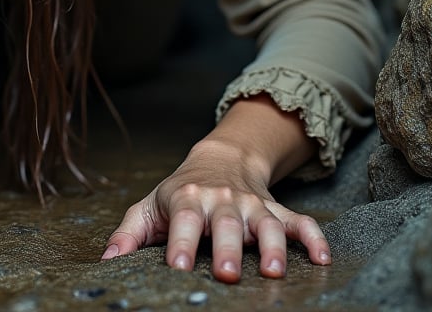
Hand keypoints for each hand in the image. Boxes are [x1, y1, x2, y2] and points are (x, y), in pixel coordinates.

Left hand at [101, 95, 330, 281]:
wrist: (221, 159)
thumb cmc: (180, 192)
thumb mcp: (150, 206)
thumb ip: (129, 233)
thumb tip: (107, 261)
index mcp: (188, 200)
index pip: (184, 220)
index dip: (181, 244)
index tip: (179, 268)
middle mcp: (222, 200)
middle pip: (226, 224)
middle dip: (227, 248)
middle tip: (227, 274)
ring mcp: (253, 205)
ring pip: (266, 224)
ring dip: (273, 247)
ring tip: (274, 271)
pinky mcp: (277, 210)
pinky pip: (301, 222)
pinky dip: (314, 238)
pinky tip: (324, 258)